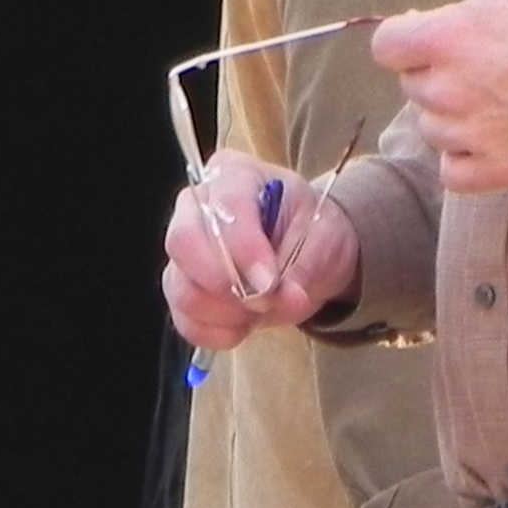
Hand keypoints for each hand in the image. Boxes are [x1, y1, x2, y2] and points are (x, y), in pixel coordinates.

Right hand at [161, 149, 356, 352]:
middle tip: (265, 301)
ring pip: (181, 288)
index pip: (224, 207)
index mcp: (234, 175)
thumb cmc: (314, 231)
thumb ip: (304, 265)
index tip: (270, 283)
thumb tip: (280, 296)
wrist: (311, 252)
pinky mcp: (183, 288)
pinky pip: (184, 320)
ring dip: (227, 313)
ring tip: (262, 310)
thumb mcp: (326, 238)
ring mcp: (184, 250)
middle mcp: (196, 206)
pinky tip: (244, 325)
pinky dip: (216, 332)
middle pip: (183, 243)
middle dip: (226, 284)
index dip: (244, 249)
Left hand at [372, 0, 507, 193]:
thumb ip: (462, 10)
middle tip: (483, 72)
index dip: (404, 43)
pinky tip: (489, 142)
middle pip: (413, 88)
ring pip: (432, 130)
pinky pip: (453, 172)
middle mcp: (448, 88)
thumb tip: (428, 23)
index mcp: (446, 38)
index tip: (424, 44)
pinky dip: (464, 160)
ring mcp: (470, 133)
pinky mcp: (497, 169)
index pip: (386, 47)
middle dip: (439, 77)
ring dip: (453, 119)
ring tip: (497, 105)